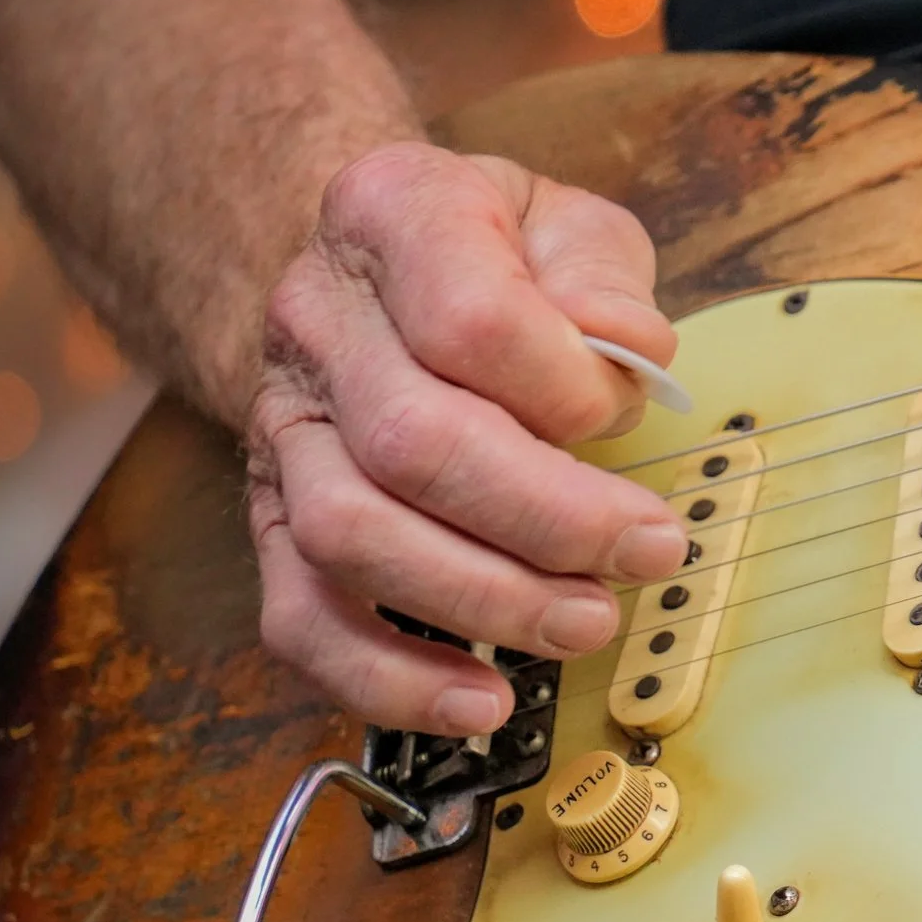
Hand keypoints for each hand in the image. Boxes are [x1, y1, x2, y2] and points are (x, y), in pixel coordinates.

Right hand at [247, 141, 689, 736]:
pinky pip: (302, 619)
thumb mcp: (564, 220)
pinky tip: (478, 702)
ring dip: (482, 600)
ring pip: (351, 537)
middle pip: (414, 445)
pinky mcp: (273, 522)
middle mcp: (318, 326)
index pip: (471, 319)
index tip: (625, 411)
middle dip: (549, 519)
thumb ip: (603, 274)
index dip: (563, 385)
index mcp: (393, 219)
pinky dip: (388, 678)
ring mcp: (285, 430)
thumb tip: (623, 351)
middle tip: (648, 551)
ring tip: (585, 623)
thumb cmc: (491, 253)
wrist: (363, 269)